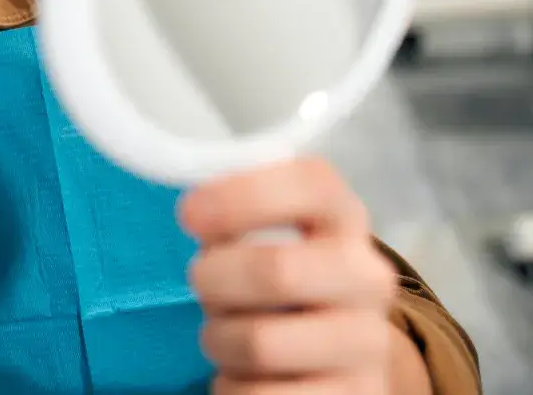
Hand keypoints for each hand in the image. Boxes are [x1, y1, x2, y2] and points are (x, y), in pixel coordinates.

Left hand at [179, 158, 406, 394]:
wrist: (342, 353)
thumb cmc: (282, 278)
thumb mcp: (267, 235)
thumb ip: (236, 215)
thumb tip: (196, 213)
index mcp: (344, 219)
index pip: (308, 185)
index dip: (239, 196)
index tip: (189, 215)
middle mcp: (369, 277)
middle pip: (275, 271)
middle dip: (214, 279)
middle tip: (202, 283)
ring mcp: (369, 344)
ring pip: (259, 343)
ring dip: (219, 340)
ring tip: (227, 335)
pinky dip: (233, 386)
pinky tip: (247, 375)